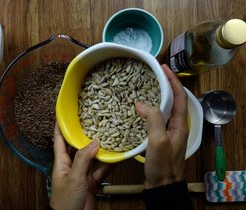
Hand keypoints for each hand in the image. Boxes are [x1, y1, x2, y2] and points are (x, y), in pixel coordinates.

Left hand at [50, 122, 112, 209]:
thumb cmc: (65, 201)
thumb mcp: (73, 177)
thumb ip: (83, 159)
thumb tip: (93, 143)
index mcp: (61, 163)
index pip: (59, 140)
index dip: (60, 128)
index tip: (63, 115)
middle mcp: (71, 166)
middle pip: (78, 147)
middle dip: (85, 136)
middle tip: (93, 123)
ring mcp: (82, 174)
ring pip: (92, 158)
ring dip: (100, 150)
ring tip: (109, 137)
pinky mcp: (91, 183)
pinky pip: (101, 170)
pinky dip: (108, 164)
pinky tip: (116, 157)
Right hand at [135, 64, 188, 188]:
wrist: (162, 185)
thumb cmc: (163, 165)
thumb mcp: (159, 140)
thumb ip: (152, 119)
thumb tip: (140, 103)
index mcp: (179, 123)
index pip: (179, 96)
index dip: (172, 80)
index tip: (162, 67)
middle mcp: (175, 126)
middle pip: (171, 100)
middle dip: (162, 85)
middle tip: (150, 75)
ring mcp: (166, 132)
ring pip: (161, 109)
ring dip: (153, 97)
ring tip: (141, 88)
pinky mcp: (158, 138)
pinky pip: (153, 119)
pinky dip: (146, 111)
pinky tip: (136, 111)